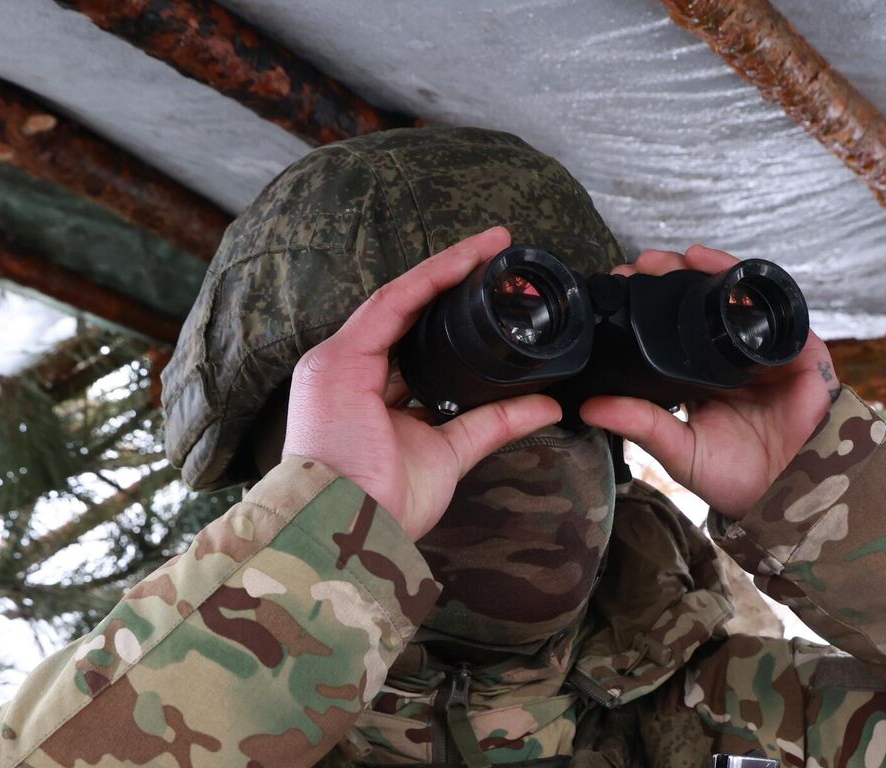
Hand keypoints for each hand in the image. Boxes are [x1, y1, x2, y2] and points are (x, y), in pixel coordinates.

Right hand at [283, 226, 562, 540]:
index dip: (452, 311)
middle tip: (498, 253)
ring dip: (447, 268)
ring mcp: (339, 363)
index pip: (413, 339)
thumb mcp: (450, 452)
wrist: (349, 531)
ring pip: (401, 299)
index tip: (492, 286)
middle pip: (407, 314)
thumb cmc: (384, 503)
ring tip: (489, 245)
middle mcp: (349, 371)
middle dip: (452, 280)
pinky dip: (430, 280)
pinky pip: (393, 305)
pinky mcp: (340, 360)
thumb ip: (493, 423)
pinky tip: (464, 260)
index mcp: (366, 392)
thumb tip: (546, 406)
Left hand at [579, 245, 836, 515]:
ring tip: (675, 259)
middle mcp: (730, 359)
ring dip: (704, 272)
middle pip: (698, 305)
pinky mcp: (797, 350)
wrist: (787, 496)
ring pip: (732, 298)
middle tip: (639, 266)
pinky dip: (748, 284)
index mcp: (700, 379)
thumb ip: (640, 424)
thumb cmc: (737, 478)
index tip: (618, 289)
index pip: (669, 333)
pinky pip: (775, 308)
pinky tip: (723, 271)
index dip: (645, 308)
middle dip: (669, 279)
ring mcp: (763, 352)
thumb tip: (590, 406)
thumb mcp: (678, 449)